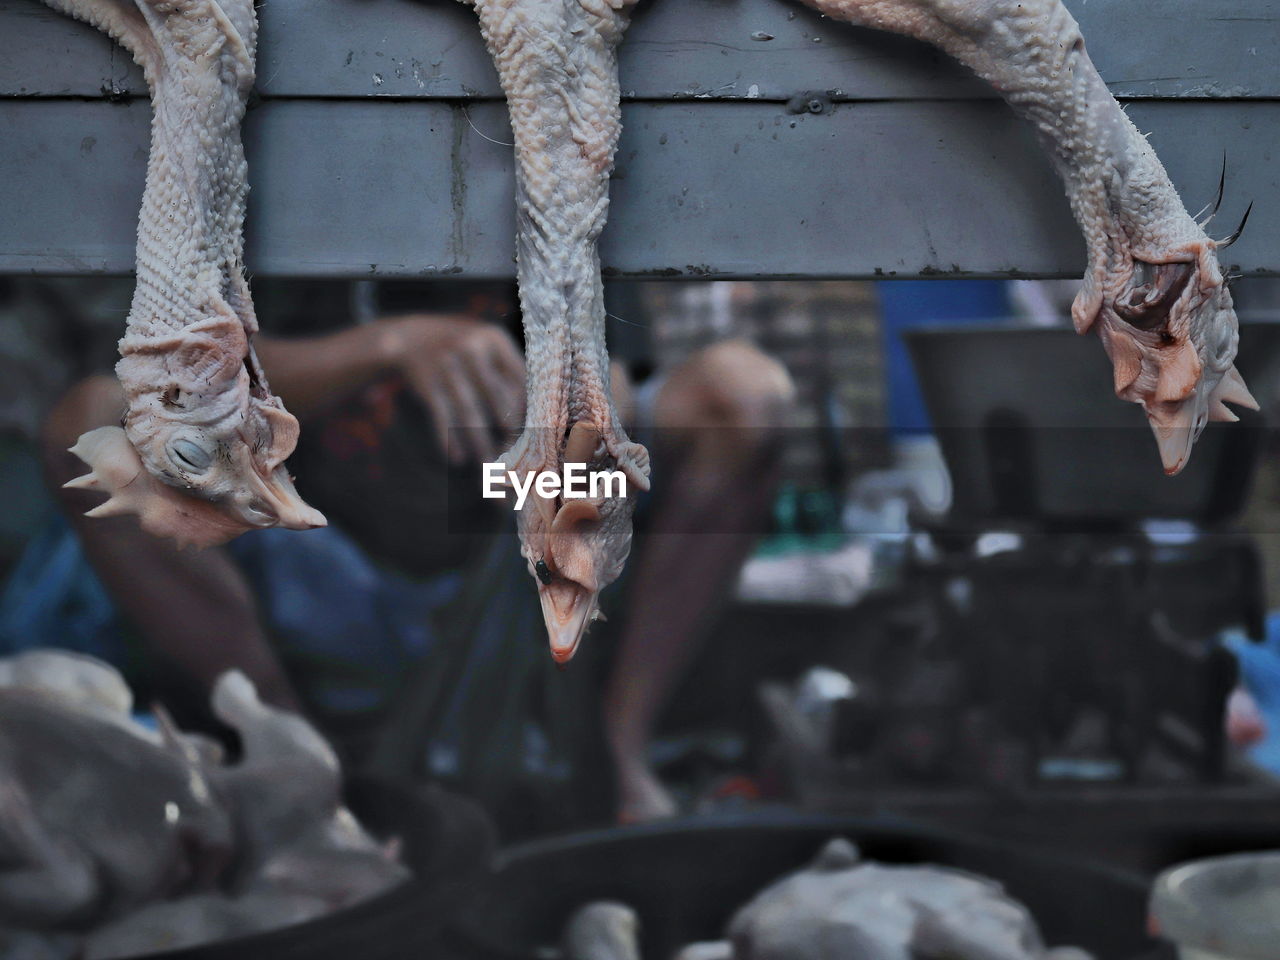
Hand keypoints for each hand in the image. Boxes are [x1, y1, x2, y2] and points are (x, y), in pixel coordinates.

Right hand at [380, 314, 524, 463]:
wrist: (410, 335)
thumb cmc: (460, 350)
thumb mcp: (485, 348)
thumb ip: (506, 374)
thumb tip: (527, 421)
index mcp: (495, 339)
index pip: (519, 380)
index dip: (525, 410)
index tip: (530, 436)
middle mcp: (472, 348)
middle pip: (497, 398)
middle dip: (507, 433)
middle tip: (514, 458)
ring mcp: (447, 364)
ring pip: (470, 412)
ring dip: (479, 443)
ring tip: (487, 467)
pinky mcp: (426, 382)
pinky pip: (442, 415)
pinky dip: (449, 439)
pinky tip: (457, 458)